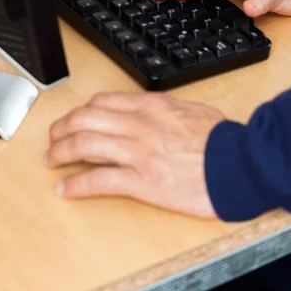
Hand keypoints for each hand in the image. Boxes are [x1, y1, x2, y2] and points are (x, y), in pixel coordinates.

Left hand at [44, 93, 224, 217]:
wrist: (240, 163)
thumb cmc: (222, 140)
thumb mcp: (193, 110)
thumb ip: (168, 110)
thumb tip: (158, 112)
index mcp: (152, 106)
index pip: (104, 102)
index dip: (82, 110)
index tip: (75, 118)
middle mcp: (139, 124)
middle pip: (86, 119)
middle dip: (62, 127)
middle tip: (53, 137)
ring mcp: (138, 152)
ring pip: (85, 144)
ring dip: (61, 152)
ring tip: (50, 159)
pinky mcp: (142, 180)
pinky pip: (99, 179)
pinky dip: (77, 184)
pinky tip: (65, 189)